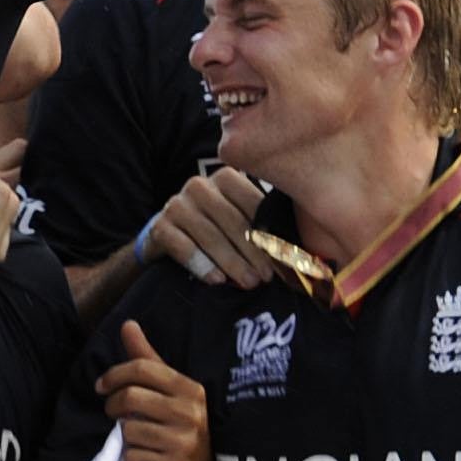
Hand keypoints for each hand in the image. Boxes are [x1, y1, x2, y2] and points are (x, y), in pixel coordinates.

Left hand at [96, 321, 210, 460]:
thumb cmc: (178, 426)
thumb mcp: (169, 391)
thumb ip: (147, 360)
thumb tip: (128, 324)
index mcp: (191, 390)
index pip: (144, 369)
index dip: (115, 374)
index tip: (101, 386)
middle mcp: (190, 414)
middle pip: (131, 397)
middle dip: (112, 405)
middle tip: (112, 412)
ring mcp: (183, 443)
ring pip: (129, 429)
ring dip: (125, 435)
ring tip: (137, 438)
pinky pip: (132, 457)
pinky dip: (131, 458)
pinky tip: (145, 458)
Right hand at [147, 166, 272, 287]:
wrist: (168, 237)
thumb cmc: (215, 229)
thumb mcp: (239, 219)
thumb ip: (263, 226)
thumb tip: (301, 253)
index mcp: (225, 177)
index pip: (253, 206)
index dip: (270, 235)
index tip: (284, 260)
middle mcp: (199, 185)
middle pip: (233, 222)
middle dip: (253, 252)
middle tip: (267, 277)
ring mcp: (176, 204)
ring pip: (210, 235)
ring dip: (232, 262)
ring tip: (249, 283)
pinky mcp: (159, 226)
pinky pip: (183, 246)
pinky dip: (202, 264)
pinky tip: (217, 280)